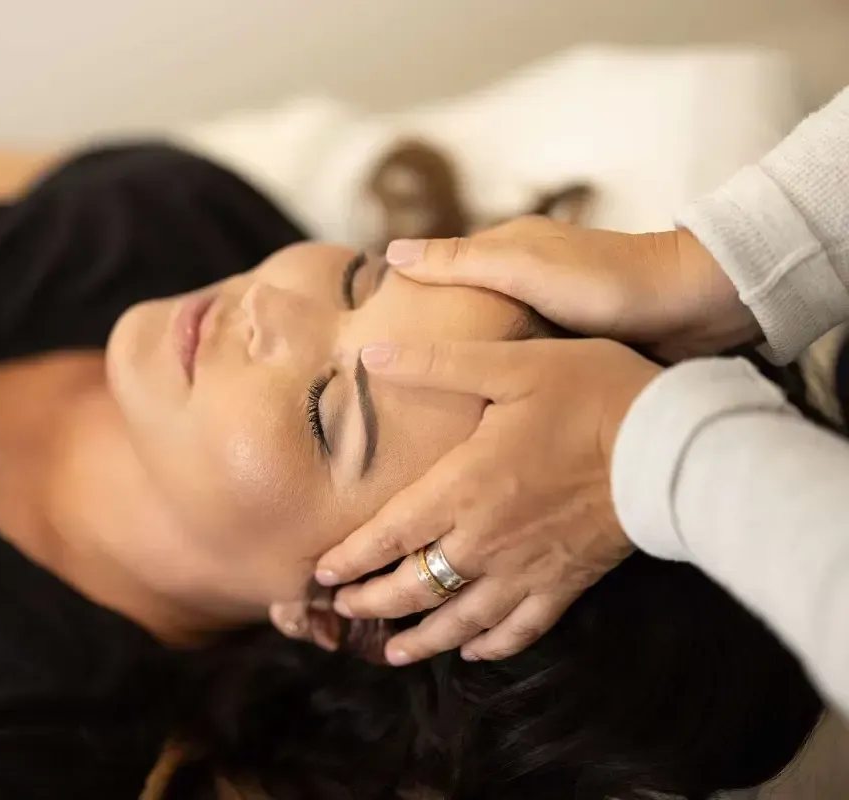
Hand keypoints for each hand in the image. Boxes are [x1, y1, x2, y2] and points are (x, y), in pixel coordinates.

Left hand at [315, 338, 659, 664]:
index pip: (389, 535)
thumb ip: (437, 364)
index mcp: (462, 487)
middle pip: (414, 586)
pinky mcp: (565, 583)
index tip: (320, 572)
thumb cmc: (592, 395)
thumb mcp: (510, 364)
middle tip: (342, 610)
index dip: (351, 557)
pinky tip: (472, 651)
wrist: (674, 445)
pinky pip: (519, 629)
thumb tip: (371, 354)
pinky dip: (490, 645)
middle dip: (372, 602)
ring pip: (459, 620)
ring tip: (390, 651)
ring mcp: (526, 569)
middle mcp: (485, 540)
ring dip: (420, 638)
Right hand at [385, 218, 760, 360]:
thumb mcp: (523, 268)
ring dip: (462, 354)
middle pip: (460, 301)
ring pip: (489, 329)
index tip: (365, 326)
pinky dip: (496, 367)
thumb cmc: (607, 283)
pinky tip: (479, 398)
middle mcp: (523, 273)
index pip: (438, 266)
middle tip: (385, 375)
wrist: (692, 307)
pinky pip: (519, 351)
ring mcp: (547, 306)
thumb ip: (460, 262)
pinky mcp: (571, 337)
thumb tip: (392, 254)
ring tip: (421, 397)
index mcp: (508, 247)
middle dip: (428, 329)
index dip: (405, 292)